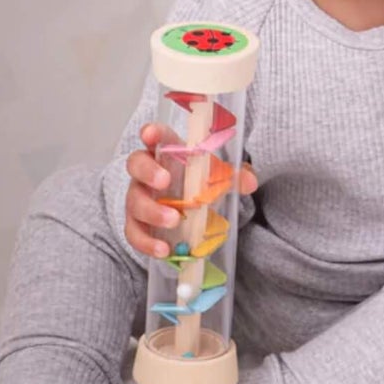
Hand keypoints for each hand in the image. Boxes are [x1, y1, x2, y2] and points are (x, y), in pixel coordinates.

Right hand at [123, 122, 258, 258]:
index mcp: (166, 153)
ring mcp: (138, 198)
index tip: (151, 134)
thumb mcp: (215, 177)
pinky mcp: (136, 224)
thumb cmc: (195, 183)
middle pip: (136, 165)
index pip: (156, 137)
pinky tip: (163, 250)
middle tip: (164, 182)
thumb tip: (249, 181)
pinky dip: (147, 242)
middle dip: (148, 172)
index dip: (152, 133)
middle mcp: (146, 173)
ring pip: (134, 202)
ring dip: (152, 211)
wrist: (185, 210)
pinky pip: (134, 233)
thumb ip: (232, 176)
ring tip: (174, 221)